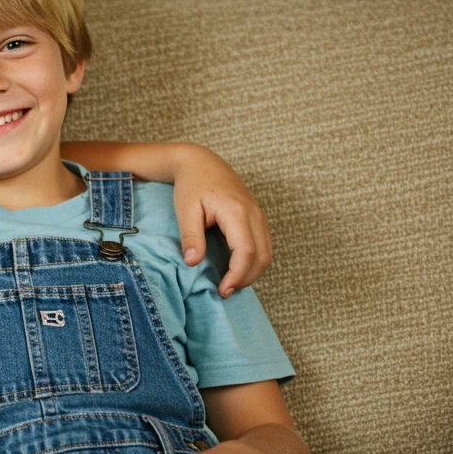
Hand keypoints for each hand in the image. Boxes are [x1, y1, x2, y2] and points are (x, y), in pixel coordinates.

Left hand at [171, 149, 272, 295]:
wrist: (201, 163)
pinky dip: (254, 262)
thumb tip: (193, 262)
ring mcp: (259, 215)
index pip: (246, 250)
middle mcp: (253, 213)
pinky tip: (236, 269)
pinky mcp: (258, 218)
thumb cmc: (191, 185)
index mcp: (236, 210)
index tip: (223, 289)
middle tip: (225, 291)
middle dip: (246, 278)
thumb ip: (190, 236)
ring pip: (267, 252)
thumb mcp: (185, 210)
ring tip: (229, 284)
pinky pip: (264, 245)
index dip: (238, 274)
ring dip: (252, 272)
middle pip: (263, 255)